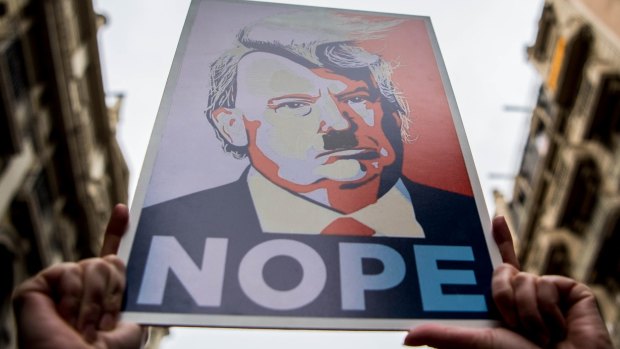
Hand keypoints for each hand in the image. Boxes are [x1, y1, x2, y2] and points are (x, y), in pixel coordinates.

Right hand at [13, 204, 143, 348]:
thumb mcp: (131, 323)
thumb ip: (133, 294)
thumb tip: (138, 266)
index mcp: (103, 294)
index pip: (110, 257)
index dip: (116, 231)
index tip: (123, 210)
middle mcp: (82, 287)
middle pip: (110, 261)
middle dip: (114, 291)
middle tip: (104, 323)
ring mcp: (60, 286)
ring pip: (94, 265)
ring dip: (95, 301)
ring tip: (85, 328)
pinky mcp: (38, 287)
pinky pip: (69, 271)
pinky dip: (73, 297)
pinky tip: (66, 318)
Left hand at [404, 216, 613, 348]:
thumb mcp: (478, 344)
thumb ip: (445, 336)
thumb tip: (407, 337)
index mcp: (502, 304)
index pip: (499, 266)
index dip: (500, 241)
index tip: (495, 218)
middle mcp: (523, 294)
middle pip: (503, 270)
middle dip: (501, 294)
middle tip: (509, 322)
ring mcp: (546, 291)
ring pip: (522, 278)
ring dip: (526, 311)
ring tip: (536, 336)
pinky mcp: (569, 290)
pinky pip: (546, 283)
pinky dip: (547, 309)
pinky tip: (556, 329)